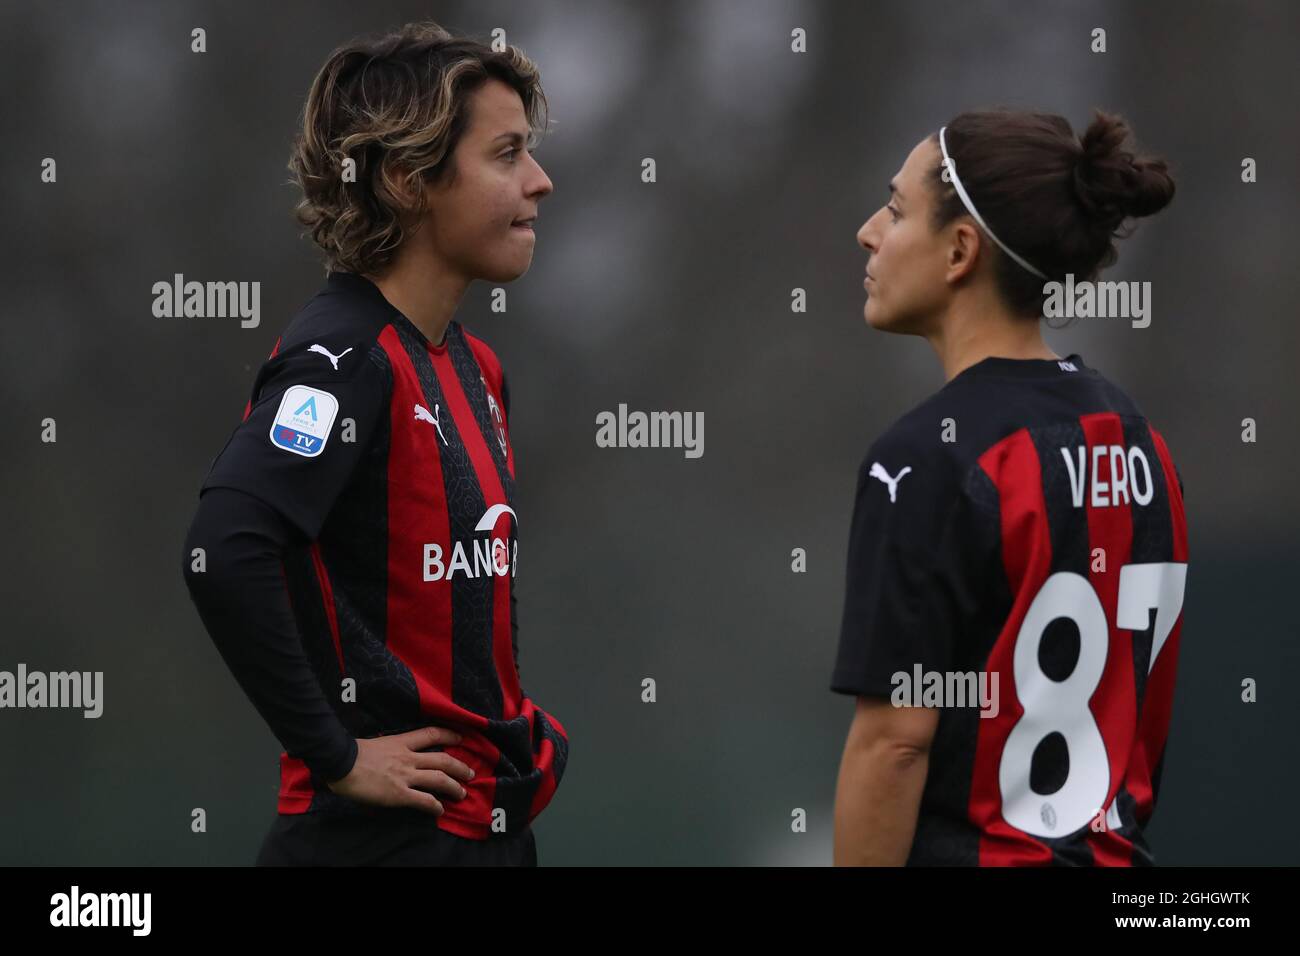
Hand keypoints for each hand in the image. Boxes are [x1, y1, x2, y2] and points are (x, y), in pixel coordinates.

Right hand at [325, 726, 474, 815]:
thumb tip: (396, 753)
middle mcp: (408, 757)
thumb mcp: (378, 743)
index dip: (448, 735)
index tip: (460, 739)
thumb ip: (391, 748)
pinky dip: (434, 805)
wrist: (340, 762)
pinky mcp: (399, 793)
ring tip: (462, 793)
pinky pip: (423, 800)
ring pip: (439, 779)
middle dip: (460, 767)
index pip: (431, 733)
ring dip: (454, 786)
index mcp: (401, 742)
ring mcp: (405, 775)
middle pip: (442, 759)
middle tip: (470, 773)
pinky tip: (439, 810)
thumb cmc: (353, 753)